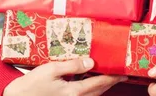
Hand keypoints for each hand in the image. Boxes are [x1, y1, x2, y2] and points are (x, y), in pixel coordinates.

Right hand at [3, 58, 126, 95]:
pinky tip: (89, 80)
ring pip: (92, 94)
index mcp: (74, 92)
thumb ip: (72, 65)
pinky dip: (90, 88)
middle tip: (120, 73)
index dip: (114, 77)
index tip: (124, 72)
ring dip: (101, 85)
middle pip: (99, 90)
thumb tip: (91, 62)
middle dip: (110, 81)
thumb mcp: (51, 69)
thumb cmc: (30, 86)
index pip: (100, 83)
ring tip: (107, 75)